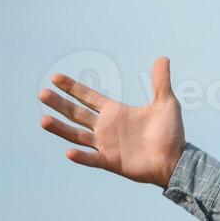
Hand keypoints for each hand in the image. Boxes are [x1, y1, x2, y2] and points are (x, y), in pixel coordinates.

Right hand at [38, 56, 185, 187]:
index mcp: (115, 112)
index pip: (87, 97)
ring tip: (44, 120)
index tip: (55, 78)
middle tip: (42, 93)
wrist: (177, 160)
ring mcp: (106, 145)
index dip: (72, 88)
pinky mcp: (112, 162)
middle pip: (76, 113)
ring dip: (60, 129)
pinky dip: (81, 156)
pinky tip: (68, 151)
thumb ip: (160, 82)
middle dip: (59, 104)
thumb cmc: (171, 134)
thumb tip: (163, 58)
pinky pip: (92, 159)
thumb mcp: (167, 104)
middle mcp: (106, 127)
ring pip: (77, 135)